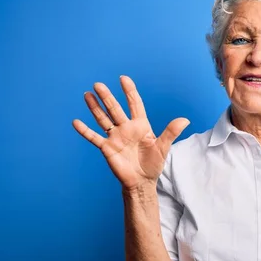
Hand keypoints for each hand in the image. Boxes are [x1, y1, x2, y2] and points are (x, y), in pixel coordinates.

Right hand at [72, 75, 189, 189]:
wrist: (142, 181)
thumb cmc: (153, 164)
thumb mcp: (163, 147)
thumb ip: (171, 132)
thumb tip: (185, 120)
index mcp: (141, 125)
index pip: (134, 104)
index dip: (129, 92)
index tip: (123, 79)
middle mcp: (126, 128)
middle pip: (115, 109)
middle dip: (107, 97)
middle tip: (98, 84)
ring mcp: (115, 137)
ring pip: (103, 119)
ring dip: (95, 108)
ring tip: (87, 95)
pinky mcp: (107, 148)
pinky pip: (94, 137)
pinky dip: (85, 131)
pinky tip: (76, 122)